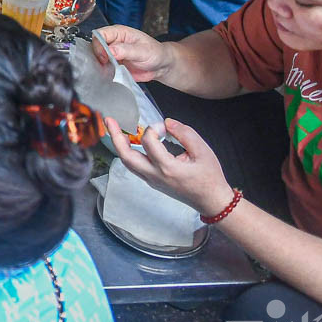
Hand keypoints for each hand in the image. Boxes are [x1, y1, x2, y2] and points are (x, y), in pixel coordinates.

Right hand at [94, 24, 173, 82]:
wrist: (161, 66)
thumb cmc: (156, 53)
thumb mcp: (143, 51)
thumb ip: (126, 50)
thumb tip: (110, 50)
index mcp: (119, 32)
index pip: (100, 34)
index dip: (98, 45)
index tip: (104, 56)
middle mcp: (114, 42)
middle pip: (96, 45)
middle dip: (98, 55)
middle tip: (106, 64)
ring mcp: (113, 53)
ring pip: (97, 57)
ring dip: (100, 64)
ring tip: (109, 70)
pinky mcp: (113, 64)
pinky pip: (103, 67)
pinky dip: (104, 72)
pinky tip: (111, 74)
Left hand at [106, 116, 235, 216]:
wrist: (212, 201)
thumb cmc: (210, 178)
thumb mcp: (203, 151)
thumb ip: (185, 133)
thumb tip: (167, 122)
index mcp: (168, 169)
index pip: (149, 142)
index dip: (154, 128)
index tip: (165, 127)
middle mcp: (155, 176)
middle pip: (126, 156)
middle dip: (116, 136)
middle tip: (109, 120)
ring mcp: (152, 181)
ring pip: (128, 163)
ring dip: (119, 145)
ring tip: (115, 129)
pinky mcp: (152, 182)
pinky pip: (135, 167)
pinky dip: (129, 153)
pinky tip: (129, 142)